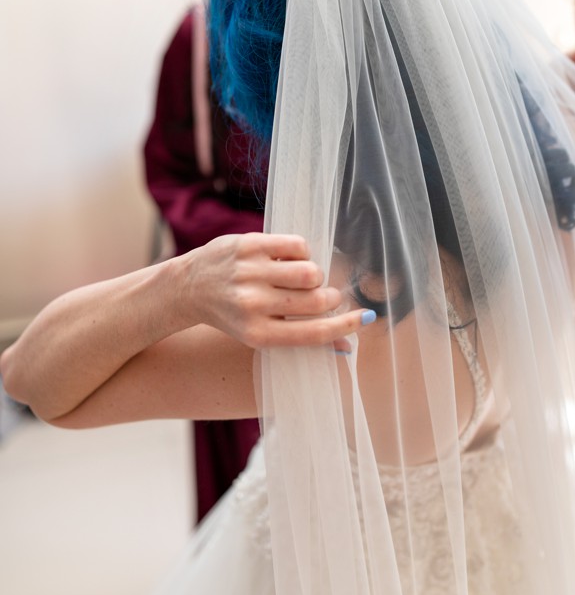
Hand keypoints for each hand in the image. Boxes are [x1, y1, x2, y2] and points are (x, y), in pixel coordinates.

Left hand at [183, 233, 369, 349]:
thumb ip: (303, 338)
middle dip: (330, 297)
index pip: (315, 333)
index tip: (365, 317)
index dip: (346, 325)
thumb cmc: (233, 314)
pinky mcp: (249, 245)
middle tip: (324, 296)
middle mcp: (253, 304)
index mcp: (258, 334)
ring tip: (300, 278)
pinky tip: (287, 260)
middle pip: (318, 301)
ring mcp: (250, 272)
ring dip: (315, 275)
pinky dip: (302, 253)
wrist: (188, 288)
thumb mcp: (262, 335)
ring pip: (311, 272)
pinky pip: (299, 246)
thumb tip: (348, 348)